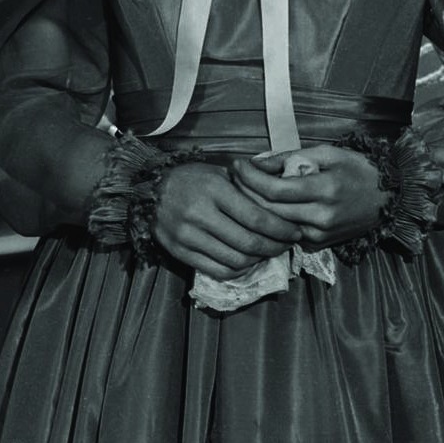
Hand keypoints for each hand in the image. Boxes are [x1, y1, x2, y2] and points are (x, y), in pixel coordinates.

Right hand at [154, 162, 303, 280]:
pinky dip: (238, 270)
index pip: (256, 217)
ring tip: (269, 253)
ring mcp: (188, 236)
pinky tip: (248, 262)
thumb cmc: (190, 178)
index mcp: (214, 190)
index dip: (281, 229)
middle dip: (275, 247)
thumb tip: (281, 198)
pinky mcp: (180, 252)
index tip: (295, 231)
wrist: (148, 190)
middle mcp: (200, 214)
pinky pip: (217, 270)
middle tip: (288, 245)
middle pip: (248, 243)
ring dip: (259, 260)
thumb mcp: (218, 172)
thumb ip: (246, 186)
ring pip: (235, 260)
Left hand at [229, 144, 385, 249]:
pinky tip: (260, 205)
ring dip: (253, 208)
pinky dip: (270, 220)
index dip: (250, 177)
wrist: (386, 200)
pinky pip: (285, 233)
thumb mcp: (327, 153)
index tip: (236, 164)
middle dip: (244, 193)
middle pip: (268, 210)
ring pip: (273, 225)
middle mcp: (320, 217)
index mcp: (324, 190)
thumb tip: (257, 162)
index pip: (274, 190)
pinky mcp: (318, 245)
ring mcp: (319, 235)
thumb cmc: (357, 170)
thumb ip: (291, 157)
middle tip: (233, 176)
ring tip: (241, 189)